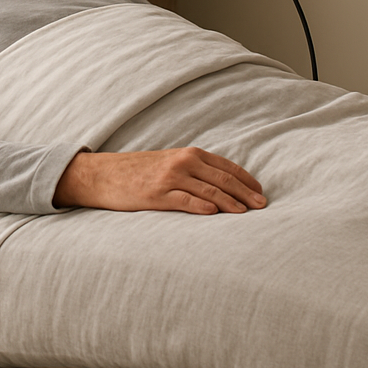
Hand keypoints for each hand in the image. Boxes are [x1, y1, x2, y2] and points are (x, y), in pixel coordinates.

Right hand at [53, 148, 266, 214]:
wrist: (104, 174)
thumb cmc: (140, 171)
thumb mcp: (170, 162)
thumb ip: (195, 170)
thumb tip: (224, 186)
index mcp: (188, 154)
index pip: (225, 166)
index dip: (245, 179)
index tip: (260, 192)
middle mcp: (182, 162)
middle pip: (222, 179)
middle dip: (245, 193)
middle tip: (263, 206)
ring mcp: (169, 178)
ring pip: (208, 191)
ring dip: (230, 203)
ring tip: (245, 214)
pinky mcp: (156, 195)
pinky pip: (184, 201)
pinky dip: (201, 207)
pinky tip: (215, 214)